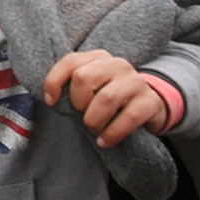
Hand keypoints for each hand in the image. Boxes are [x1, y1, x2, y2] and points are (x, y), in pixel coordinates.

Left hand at [43, 50, 167, 147]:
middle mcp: (118, 65)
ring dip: (93, 121)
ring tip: (94, 129)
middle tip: (82, 115)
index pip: (70, 61)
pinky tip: (104, 141)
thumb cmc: (109, 98)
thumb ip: (70, 86)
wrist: (149, 107)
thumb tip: (49, 98)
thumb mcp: (90, 88)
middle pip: (84, 78)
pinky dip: (111, 134)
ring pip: (106, 98)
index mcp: (99, 58)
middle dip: (77, 102)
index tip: (51, 101)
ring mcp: (136, 82)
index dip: (54, 82)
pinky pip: (128, 118)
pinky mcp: (149, 102)